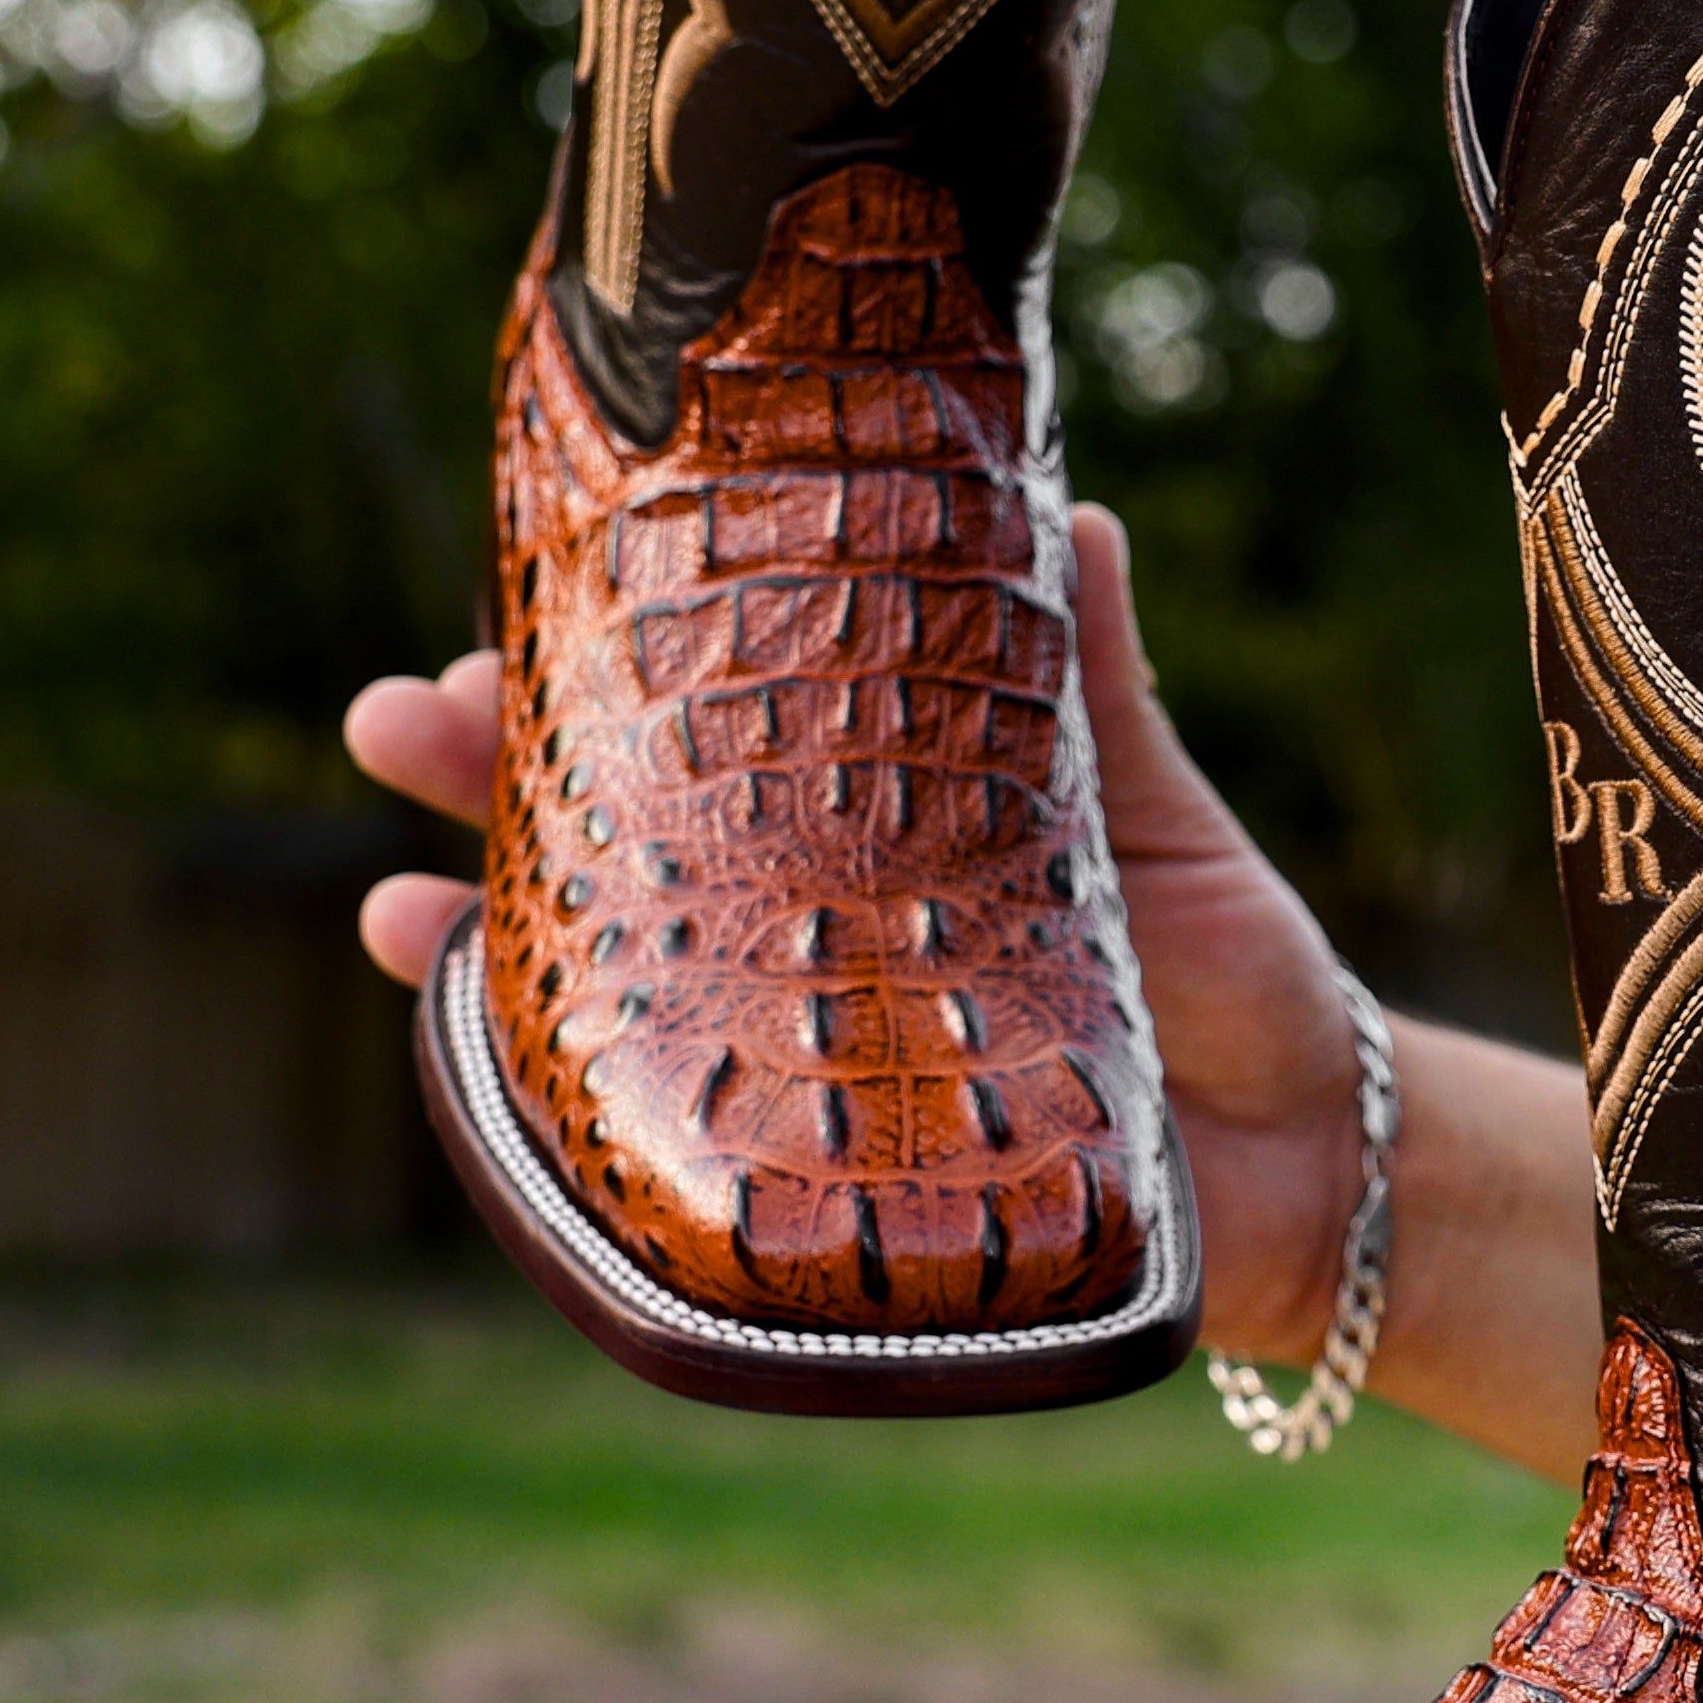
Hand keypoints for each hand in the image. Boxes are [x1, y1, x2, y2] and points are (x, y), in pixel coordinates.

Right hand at [334, 513, 1371, 1363]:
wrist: (1317, 1161)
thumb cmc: (1223, 967)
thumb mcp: (1151, 812)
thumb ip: (1093, 680)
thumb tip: (1075, 511)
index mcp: (861, 823)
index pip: (695, 728)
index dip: (592, 672)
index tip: (503, 601)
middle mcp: (798, 937)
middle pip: (606, 845)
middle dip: (481, 780)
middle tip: (393, 718)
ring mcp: (792, 1062)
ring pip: (597, 990)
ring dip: (475, 945)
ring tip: (385, 902)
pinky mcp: (816, 1191)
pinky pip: (662, 1152)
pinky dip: (568, 1121)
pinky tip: (488, 1076)